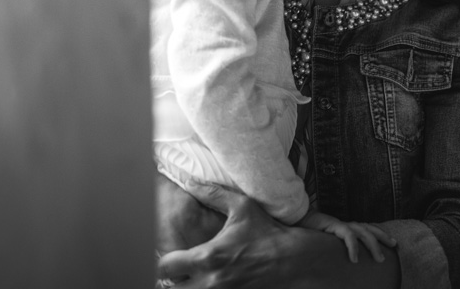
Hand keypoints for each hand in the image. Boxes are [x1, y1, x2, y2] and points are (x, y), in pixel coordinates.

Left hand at [157, 182, 298, 287]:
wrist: (295, 260)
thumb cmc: (268, 233)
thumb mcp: (242, 207)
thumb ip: (213, 194)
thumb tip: (190, 182)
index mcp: (208, 257)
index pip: (166, 267)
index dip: (164, 263)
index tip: (172, 258)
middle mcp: (211, 282)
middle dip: (173, 281)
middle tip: (181, 271)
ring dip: (188, 288)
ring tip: (194, 279)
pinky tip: (210, 284)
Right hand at [297, 209, 396, 263]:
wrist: (295, 220)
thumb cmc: (310, 233)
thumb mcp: (328, 244)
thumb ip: (336, 250)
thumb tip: (346, 264)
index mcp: (347, 227)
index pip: (368, 229)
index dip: (381, 234)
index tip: (393, 244)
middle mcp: (347, 224)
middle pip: (370, 228)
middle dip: (383, 237)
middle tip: (394, 247)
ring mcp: (341, 224)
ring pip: (363, 232)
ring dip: (373, 245)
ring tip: (380, 259)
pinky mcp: (333, 225)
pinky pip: (347, 235)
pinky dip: (353, 246)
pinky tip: (355, 259)